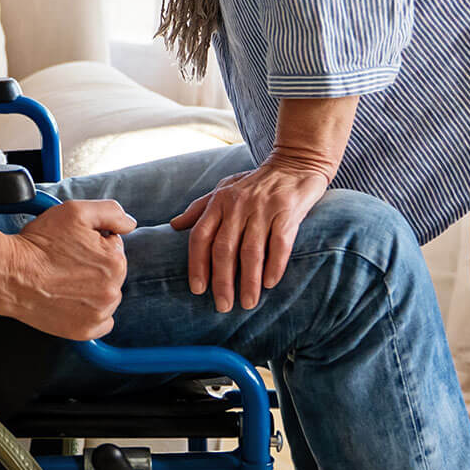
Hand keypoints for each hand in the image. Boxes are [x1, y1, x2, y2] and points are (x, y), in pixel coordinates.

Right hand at [0, 200, 135, 339]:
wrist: (10, 274)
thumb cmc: (39, 244)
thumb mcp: (75, 211)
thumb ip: (111, 212)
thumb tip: (129, 223)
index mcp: (115, 261)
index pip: (114, 246)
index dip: (93, 242)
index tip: (73, 245)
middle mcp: (111, 291)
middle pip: (112, 272)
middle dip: (93, 265)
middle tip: (66, 262)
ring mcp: (98, 314)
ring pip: (106, 296)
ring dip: (92, 288)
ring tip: (64, 280)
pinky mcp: (84, 331)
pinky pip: (100, 322)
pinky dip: (89, 313)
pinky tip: (70, 300)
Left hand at [170, 155, 332, 312]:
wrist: (295, 163)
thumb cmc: (255, 182)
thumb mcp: (224, 188)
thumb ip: (200, 208)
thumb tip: (174, 225)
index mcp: (219, 201)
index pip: (201, 237)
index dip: (197, 265)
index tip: (198, 290)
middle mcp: (238, 204)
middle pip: (224, 249)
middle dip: (222, 281)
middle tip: (223, 306)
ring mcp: (263, 207)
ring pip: (251, 250)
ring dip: (249, 281)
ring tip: (248, 302)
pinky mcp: (288, 210)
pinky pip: (280, 243)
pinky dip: (274, 265)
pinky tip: (270, 283)